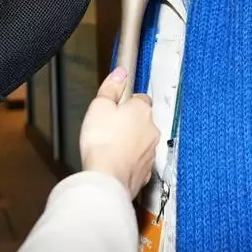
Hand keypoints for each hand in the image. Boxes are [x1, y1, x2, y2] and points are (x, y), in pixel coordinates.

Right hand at [80, 68, 158, 197]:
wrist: (107, 178)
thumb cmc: (102, 142)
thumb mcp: (99, 106)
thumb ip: (111, 88)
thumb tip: (120, 73)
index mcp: (142, 110)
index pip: (140, 98)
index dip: (126, 102)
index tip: (115, 106)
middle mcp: (151, 130)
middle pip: (142, 120)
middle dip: (128, 122)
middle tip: (108, 127)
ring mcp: (150, 151)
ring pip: (141, 141)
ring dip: (129, 141)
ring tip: (109, 146)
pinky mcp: (146, 171)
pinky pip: (138, 160)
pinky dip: (129, 160)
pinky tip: (114, 162)